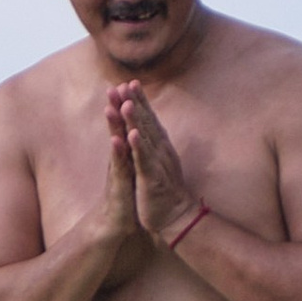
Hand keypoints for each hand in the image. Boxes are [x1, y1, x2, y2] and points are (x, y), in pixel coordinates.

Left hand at [111, 83, 199, 246]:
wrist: (177, 217)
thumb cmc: (165, 191)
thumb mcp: (158, 163)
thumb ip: (154, 146)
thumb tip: (149, 131)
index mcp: (160, 147)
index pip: (149, 119)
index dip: (140, 101)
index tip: (130, 82)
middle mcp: (160, 151)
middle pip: (146, 123)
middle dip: (134, 103)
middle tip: (124, 84)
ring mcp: (156, 163)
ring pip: (144, 137)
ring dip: (134, 120)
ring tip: (125, 102)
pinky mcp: (151, 178)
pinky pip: (143, 160)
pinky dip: (138, 146)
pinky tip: (131, 134)